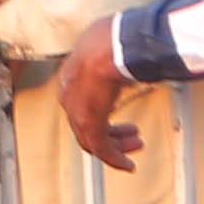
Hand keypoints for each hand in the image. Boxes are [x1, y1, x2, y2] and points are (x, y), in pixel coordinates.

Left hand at [52, 28, 145, 171]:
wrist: (109, 48)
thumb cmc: (112, 40)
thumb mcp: (109, 47)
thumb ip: (113, 55)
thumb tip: (130, 48)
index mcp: (71, 76)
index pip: (81, 103)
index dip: (101, 112)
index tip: (115, 117)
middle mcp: (69, 96)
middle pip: (86, 123)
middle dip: (111, 133)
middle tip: (131, 137)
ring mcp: (77, 111)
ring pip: (93, 139)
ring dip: (115, 147)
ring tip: (134, 147)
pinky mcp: (88, 123)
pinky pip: (101, 149)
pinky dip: (114, 159)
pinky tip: (127, 163)